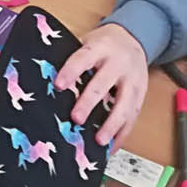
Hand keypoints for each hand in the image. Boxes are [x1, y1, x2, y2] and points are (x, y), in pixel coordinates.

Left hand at [54, 23, 148, 145]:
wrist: (132, 39)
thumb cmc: (103, 45)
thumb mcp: (87, 42)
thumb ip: (73, 59)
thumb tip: (46, 80)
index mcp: (100, 48)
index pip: (83, 59)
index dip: (71, 71)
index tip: (58, 85)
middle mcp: (118, 63)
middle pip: (103, 83)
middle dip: (89, 102)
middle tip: (76, 118)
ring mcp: (132, 80)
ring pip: (124, 104)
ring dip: (111, 124)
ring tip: (99, 141)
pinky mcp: (140, 95)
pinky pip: (133, 117)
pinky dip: (123, 134)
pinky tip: (111, 147)